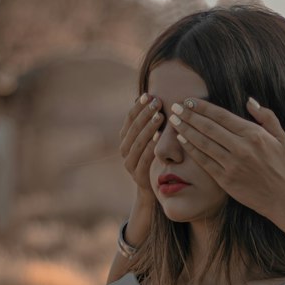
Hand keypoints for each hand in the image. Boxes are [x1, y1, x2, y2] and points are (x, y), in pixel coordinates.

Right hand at [118, 96, 162, 212]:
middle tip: (157, 102)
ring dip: (149, 128)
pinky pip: (144, 159)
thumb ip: (150, 122)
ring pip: (137, 143)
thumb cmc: (156, 158)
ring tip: (160, 116)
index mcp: (125, 139)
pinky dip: (151, 147)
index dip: (139, 106)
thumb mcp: (152, 139)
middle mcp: (124, 150)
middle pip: (133, 129)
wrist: (153, 189)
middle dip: (145, 114)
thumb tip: (152, 95)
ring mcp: (130, 164)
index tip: (149, 94)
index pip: (129, 119)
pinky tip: (160, 138)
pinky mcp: (138, 176)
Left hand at [167, 97, 284, 225]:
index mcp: (254, 134)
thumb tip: (249, 101)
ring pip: (203, 143)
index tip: (189, 100)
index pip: (222, 116)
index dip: (203, 107)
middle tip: (175, 107)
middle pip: (209, 127)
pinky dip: (192, 150)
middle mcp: (242, 148)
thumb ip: (266, 115)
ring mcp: (232, 164)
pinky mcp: (225, 179)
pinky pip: (204, 161)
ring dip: (186, 130)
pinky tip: (182, 140)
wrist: (280, 196)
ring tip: (174, 121)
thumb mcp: (280, 136)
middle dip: (189, 116)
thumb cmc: (279, 164)